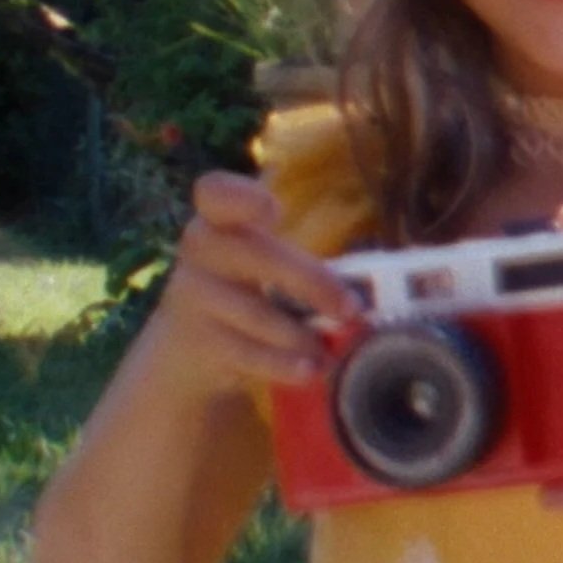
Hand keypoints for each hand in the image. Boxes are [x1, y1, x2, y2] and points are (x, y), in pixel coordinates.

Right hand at [161, 171, 360, 402]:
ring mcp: (194, 297)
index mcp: (218, 218)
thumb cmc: (244, 285)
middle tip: (352, 308)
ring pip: (256, 313)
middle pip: (256, 255)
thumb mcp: (257, 256)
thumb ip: (296, 253)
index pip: (214, 193)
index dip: (240, 197)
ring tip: (334, 350)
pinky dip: (283, 364)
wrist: (188, 347)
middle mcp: (201, 250)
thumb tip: (374, 278)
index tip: (274, 209)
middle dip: (310, 282)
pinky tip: (311, 369)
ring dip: (301, 334)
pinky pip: (247, 353)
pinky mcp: (200, 342)